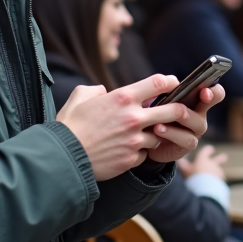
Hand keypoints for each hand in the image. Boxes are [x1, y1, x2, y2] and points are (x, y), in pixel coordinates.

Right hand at [55, 75, 221, 180]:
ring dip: (154, 134)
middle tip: (179, 111)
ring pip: (159, 135)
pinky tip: (127, 150)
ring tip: (142, 135)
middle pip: (172, 111)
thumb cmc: (69, 125)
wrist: (63, 157)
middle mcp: (133, 118)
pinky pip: (145, 154)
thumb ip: (96, 90)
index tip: (173, 84)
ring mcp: (135, 140)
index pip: (158, 83)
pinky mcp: (132, 159)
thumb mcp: (80, 97)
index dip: (170, 82)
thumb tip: (104, 92)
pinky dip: (139, 152)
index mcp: (123, 98)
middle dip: (179, 110)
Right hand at [178, 145, 227, 180]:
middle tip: (225, 157)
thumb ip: (182, 165)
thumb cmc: (193, 178)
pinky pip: (220, 180)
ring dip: (217, 172)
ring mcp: (218, 173)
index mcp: (203, 160)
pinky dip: (217, 181)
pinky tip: (216, 184)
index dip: (207, 150)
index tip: (211, 148)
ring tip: (216, 175)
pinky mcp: (221, 182)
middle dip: (221, 158)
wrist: (205, 189)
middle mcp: (212, 164)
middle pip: (217, 160)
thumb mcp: (185, 171)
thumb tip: (177, 159)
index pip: (206, 152)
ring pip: (218, 171)